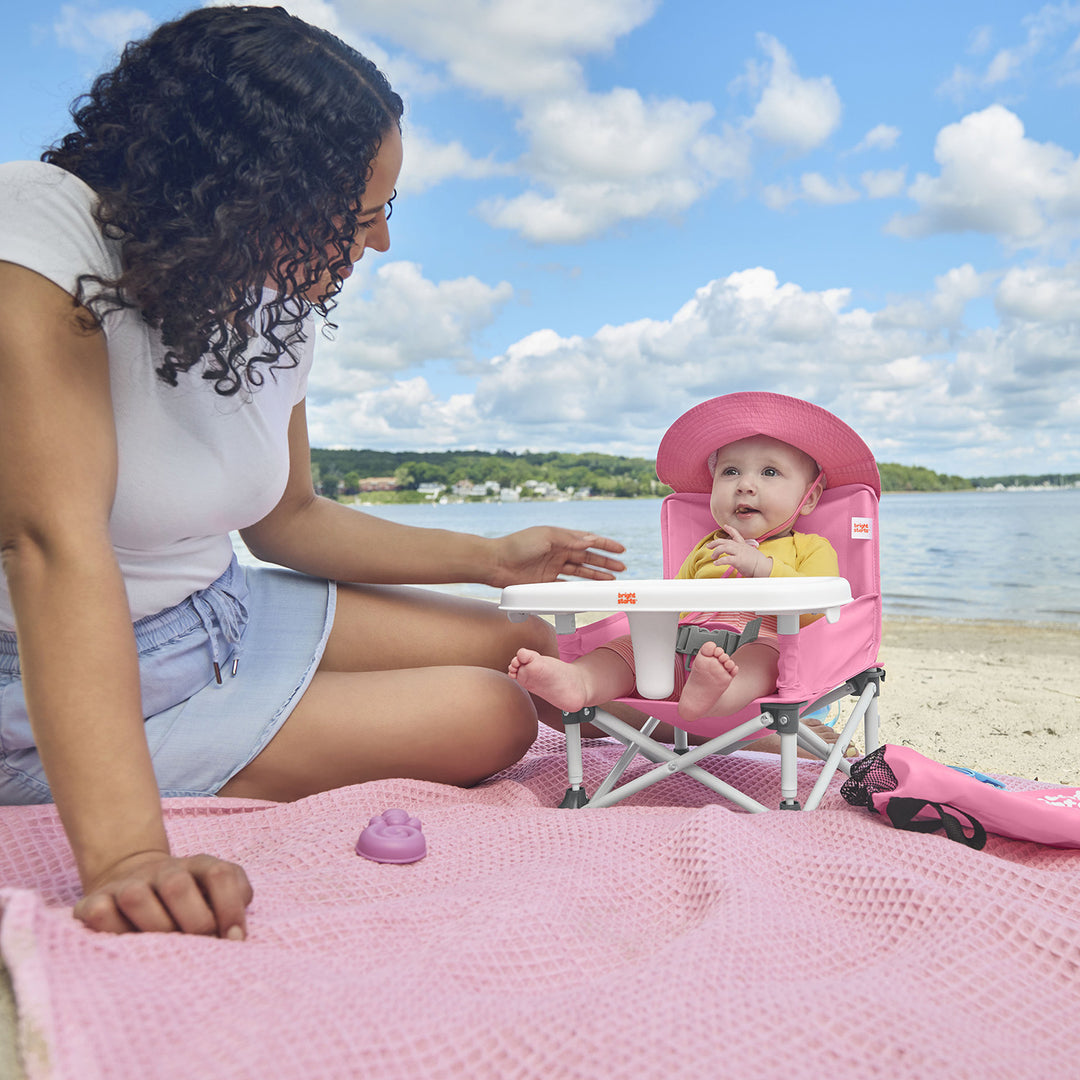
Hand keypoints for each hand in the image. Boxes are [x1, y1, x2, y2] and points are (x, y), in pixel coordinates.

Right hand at [73, 849, 252, 937]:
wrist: (132, 878)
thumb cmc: (187, 899)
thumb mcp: (214, 892)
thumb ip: (233, 901)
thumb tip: (236, 934)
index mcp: (198, 865)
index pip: (219, 875)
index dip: (230, 908)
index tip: (235, 940)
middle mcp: (164, 870)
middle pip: (177, 886)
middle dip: (193, 922)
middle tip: (199, 947)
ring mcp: (128, 883)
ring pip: (135, 897)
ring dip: (154, 927)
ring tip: (165, 949)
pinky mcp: (94, 901)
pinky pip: (99, 913)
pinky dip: (112, 929)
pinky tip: (126, 943)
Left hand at [488, 527, 625, 587]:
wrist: (495, 563)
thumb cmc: (518, 546)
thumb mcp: (546, 537)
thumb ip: (569, 540)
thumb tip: (590, 540)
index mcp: (559, 538)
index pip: (587, 540)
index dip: (605, 545)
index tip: (620, 549)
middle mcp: (558, 551)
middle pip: (587, 557)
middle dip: (605, 562)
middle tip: (622, 568)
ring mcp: (553, 567)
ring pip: (580, 571)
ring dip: (596, 574)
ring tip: (612, 580)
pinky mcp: (545, 581)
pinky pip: (567, 584)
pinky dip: (579, 587)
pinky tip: (590, 589)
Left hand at [706, 525, 771, 577]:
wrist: (764, 567)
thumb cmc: (759, 563)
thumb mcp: (751, 554)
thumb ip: (744, 553)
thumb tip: (739, 556)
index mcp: (743, 545)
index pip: (736, 535)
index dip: (730, 529)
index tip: (725, 526)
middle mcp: (740, 547)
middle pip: (724, 542)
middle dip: (715, 543)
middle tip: (708, 546)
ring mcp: (739, 553)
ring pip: (723, 548)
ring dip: (716, 552)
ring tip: (713, 557)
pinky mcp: (738, 560)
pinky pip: (726, 559)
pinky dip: (719, 561)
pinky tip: (716, 563)